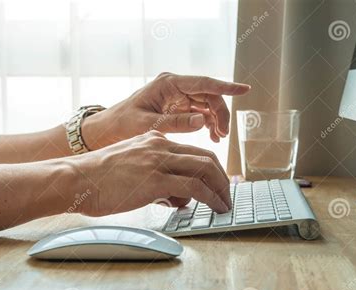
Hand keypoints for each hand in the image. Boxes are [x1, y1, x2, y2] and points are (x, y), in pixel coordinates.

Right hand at [74, 130, 231, 216]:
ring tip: (224, 204)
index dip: (211, 168)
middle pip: (205, 157)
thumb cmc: (97, 179)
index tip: (218, 182)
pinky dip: (210, 197)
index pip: (193, 152)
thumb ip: (156, 176)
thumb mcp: (131, 167)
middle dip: (222, 178)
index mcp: (154, 140)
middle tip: (227, 193)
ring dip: (220, 188)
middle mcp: (160, 146)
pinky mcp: (155, 179)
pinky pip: (194, 187)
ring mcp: (158, 161)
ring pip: (205, 169)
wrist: (75, 179)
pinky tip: (215, 207)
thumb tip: (177, 196)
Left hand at [83, 73, 250, 147]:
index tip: (245, 89)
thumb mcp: (147, 125)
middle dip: (220, 114)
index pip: (203, 83)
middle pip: (209, 96)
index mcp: (168, 84)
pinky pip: (200, 112)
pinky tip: (211, 136)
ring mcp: (177, 96)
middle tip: (223, 135)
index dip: (226, 87)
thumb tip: (202, 120)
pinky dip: (208, 123)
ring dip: (216, 120)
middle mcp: (175, 87)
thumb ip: (174, 123)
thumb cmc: (122, 124)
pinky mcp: (178, 107)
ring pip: (207, 104)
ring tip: (218, 139)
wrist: (110, 130)